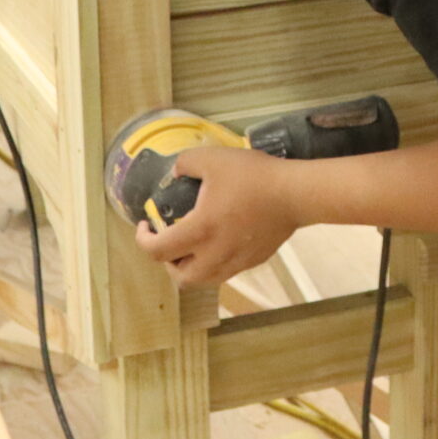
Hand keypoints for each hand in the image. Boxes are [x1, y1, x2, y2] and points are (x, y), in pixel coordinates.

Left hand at [133, 146, 300, 289]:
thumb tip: (176, 173)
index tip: (145, 224)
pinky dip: (213, 262)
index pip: (157, 251)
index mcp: (199, 231)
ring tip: (192, 245)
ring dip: (191, 267)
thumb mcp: (212, 158)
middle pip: (180, 277)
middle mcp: (215, 254)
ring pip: (204, 279)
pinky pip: (225, 271)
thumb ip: (185, 163)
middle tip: (168, 241)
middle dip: (167, 262)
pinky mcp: (253, 261)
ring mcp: (236, 262)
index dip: (143, 240)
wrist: (294, 194)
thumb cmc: (253, 176)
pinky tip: (220, 240)